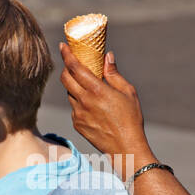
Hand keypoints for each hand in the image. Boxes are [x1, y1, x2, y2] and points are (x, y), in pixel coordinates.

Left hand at [58, 42, 152, 179]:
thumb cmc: (131, 119)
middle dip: (66, 68)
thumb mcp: (128, 92)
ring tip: (88, 88)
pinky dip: (79, 102)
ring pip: (70, 93)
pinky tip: (92, 106)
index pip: (75, 67)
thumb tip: (107, 56)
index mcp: (97, 90)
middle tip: (72, 64)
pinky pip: (74, 108)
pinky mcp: (77, 124)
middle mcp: (84, 101)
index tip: (63, 46)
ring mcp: (78, 114)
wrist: (125, 148)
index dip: (67, 54)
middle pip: (65, 79)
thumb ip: (114, 74)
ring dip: (74, 86)